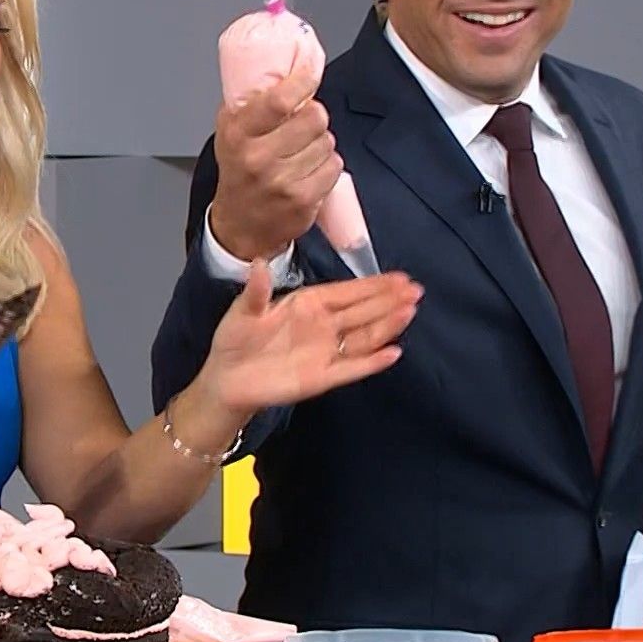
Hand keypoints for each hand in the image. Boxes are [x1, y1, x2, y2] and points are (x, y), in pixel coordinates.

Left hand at [197, 262, 420, 415]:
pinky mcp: (323, 377)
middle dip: (389, 301)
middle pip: (363, 312)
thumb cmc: (235, 341)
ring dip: (387, 326)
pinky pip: (352, 367)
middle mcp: (323, 325)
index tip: (399, 277)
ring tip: (409, 311)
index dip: (372, 285)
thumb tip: (259, 262)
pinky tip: (392, 352)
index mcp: (308, 304)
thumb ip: (256, 290)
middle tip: (415, 291)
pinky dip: (372, 361)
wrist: (227, 379)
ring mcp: (326, 351)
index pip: (347, 292)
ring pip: (364, 337)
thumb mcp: (244, 311)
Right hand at [209, 58, 338, 261]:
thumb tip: (287, 65)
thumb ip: (251, 100)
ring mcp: (282, 181)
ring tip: (302, 153)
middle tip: (304, 124)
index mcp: (238, 135)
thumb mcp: (230, 131)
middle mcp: (258, 158)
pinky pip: (334, 166)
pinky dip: (328, 166)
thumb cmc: (238, 173)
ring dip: (321, 143)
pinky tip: (310, 172)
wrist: (240, 225)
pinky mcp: (304, 200)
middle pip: (314, 118)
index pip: (279, 100)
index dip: (303, 81)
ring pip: (327, 142)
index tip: (309, 75)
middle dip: (315, 116)